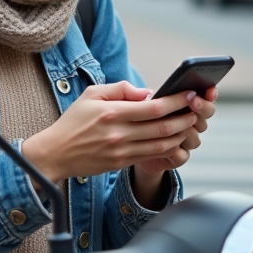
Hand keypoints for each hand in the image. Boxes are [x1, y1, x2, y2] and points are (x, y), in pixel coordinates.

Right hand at [22, 81, 198, 183]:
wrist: (55, 153)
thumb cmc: (74, 121)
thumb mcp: (92, 95)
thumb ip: (120, 89)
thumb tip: (147, 93)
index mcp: (112, 113)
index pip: (154, 107)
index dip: (176, 101)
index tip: (189, 94)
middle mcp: (118, 133)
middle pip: (162, 127)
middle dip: (185, 118)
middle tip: (196, 110)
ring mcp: (121, 151)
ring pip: (161, 145)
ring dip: (180, 135)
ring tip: (189, 124)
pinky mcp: (121, 163)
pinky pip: (151, 156)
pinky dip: (167, 148)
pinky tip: (175, 139)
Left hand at [133, 86, 217, 177]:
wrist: (132, 146)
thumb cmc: (136, 118)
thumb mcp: (137, 102)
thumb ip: (142, 94)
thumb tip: (147, 94)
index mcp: (185, 104)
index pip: (206, 97)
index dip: (210, 94)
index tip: (209, 90)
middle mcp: (190, 122)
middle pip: (206, 116)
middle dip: (202, 108)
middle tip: (193, 101)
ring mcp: (186, 141)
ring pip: (196, 137)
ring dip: (188, 131)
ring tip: (175, 124)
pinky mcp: (177, 157)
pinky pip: (183, 156)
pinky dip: (177, 152)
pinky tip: (170, 147)